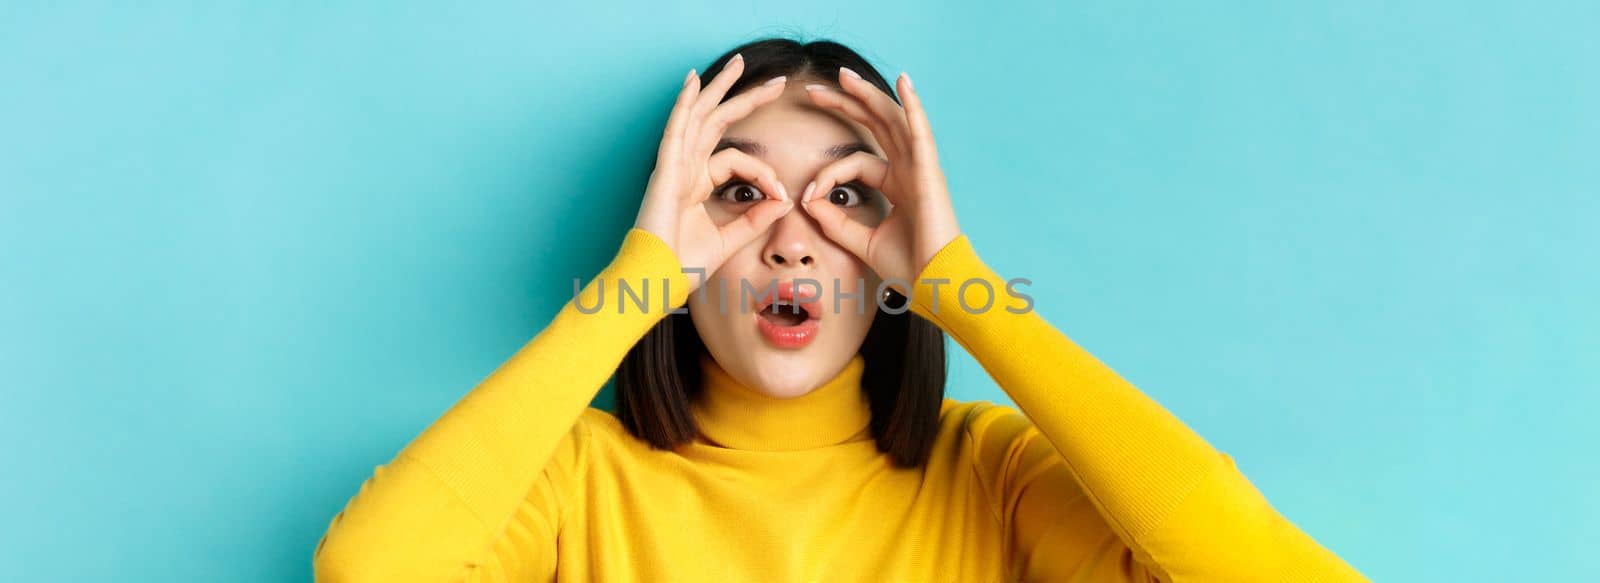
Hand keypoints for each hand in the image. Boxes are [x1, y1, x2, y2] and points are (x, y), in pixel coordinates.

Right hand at [633, 53, 793, 291]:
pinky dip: (684, 103)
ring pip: (699, 115)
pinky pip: (676, 130)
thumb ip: (755, 220)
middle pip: (717, 121)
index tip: (783, 194)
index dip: (764, 172)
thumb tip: (784, 200)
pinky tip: (693, 80)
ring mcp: (673, 167)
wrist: (655, 281)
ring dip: (719, 88)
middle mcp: (685, 169)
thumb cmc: (682, 266)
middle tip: (776, 81)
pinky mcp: (665, 171)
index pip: (737, 160)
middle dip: (745, 98)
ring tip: (739, 63)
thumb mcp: (730, 240)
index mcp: (696, 184)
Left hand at [799, 68, 960, 290]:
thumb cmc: (909, 268)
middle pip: (875, 125)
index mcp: (897, 185)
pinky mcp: (929, 173)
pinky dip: (913, 105)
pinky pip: (920, 132)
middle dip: (846, 104)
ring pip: (892, 120)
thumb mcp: (861, 241)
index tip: (806, 194)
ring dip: (868, 95)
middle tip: (814, 90)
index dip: (827, 173)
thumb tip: (807, 200)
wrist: (937, 285)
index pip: (856, 163)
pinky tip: (904, 81)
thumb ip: (835, 221)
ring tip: (843, 76)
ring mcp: (921, 168)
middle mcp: (909, 170)